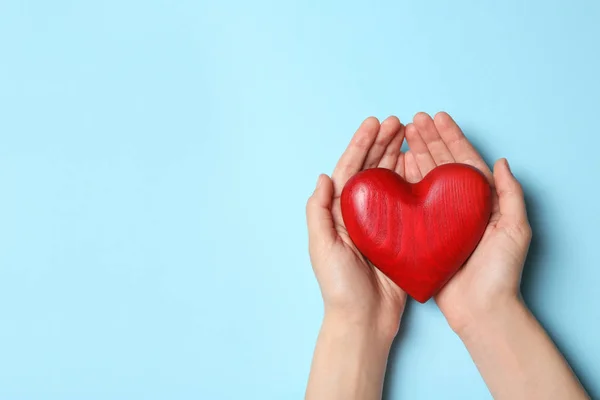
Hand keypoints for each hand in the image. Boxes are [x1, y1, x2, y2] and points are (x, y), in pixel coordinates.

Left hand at [306, 116, 407, 338]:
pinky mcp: (401, 236)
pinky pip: (408, 202)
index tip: (374, 123)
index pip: (349, 169)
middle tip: (399, 122)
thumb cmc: (339, 287)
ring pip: (390, 181)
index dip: (361, 144)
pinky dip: (414, 183)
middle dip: (383, 143)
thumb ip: (319, 212)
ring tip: (410, 135)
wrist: (365, 320)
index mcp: (339, 213)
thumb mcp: (322, 248)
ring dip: (398, 157)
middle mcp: (359, 213)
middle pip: (371, 169)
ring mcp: (381, 223)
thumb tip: (323, 177)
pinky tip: (422, 168)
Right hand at [402, 112, 531, 332]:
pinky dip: (404, 182)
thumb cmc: (500, 272)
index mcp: (481, 201)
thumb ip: (510, 194)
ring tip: (402, 134)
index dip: (451, 137)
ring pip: (425, 178)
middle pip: (442, 164)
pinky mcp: (422, 233)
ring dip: (415, 154)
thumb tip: (502, 162)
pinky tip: (395, 166)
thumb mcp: (515, 229)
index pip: (464, 160)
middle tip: (413, 120)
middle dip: (429, 139)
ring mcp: (439, 218)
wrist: (480, 309)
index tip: (437, 117)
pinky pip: (412, 202)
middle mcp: (459, 206)